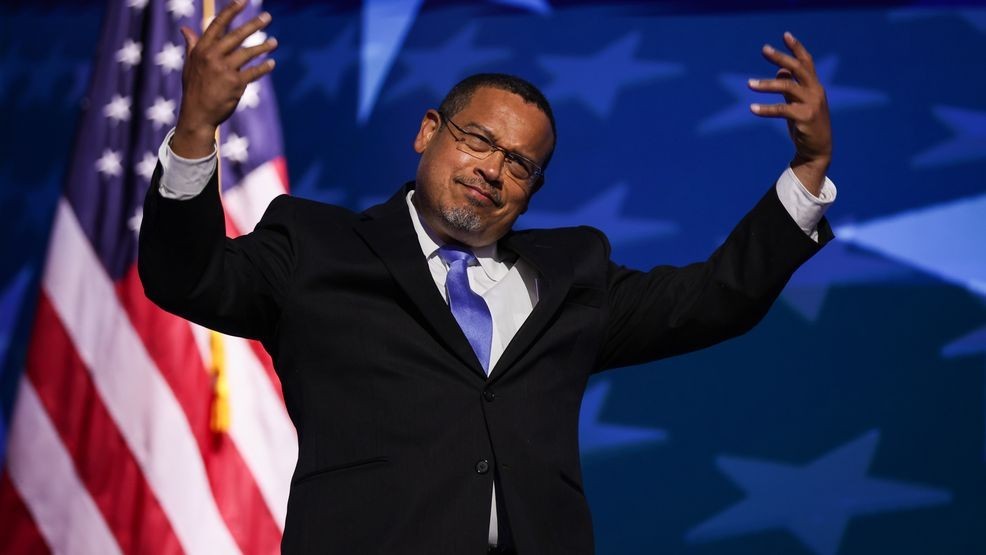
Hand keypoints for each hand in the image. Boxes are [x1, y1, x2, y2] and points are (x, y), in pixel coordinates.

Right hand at [172, 0, 277, 157]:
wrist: (197, 114)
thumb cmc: (194, 88)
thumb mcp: (190, 64)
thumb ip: (192, 45)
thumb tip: (185, 28)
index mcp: (201, 50)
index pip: (217, 25)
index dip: (230, 11)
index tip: (242, 1)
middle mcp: (212, 57)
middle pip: (236, 36)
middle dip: (253, 25)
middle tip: (268, 16)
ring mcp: (224, 70)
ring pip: (248, 53)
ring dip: (263, 46)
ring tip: (274, 42)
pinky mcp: (236, 84)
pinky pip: (254, 72)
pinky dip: (264, 67)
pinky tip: (272, 63)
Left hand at [748, 32, 831, 196]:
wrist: (817, 150)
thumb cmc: (806, 125)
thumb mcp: (798, 103)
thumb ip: (791, 86)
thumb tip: (780, 70)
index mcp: (815, 86)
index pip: (806, 62)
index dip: (796, 47)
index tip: (785, 35)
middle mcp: (816, 91)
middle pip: (798, 68)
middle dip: (781, 56)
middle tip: (763, 49)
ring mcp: (812, 104)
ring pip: (788, 86)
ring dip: (766, 84)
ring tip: (749, 84)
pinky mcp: (805, 118)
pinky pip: (782, 110)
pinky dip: (766, 109)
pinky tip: (752, 109)